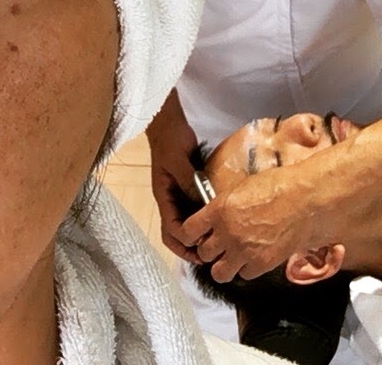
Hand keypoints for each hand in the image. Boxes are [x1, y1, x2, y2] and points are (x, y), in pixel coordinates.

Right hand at [146, 89, 200, 261]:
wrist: (168, 123)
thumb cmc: (169, 140)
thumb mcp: (178, 161)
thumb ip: (189, 182)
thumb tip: (202, 205)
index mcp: (164, 196)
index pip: (170, 229)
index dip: (184, 243)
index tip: (201, 251)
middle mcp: (170, 199)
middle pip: (176, 232)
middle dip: (190, 247)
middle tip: (211, 257)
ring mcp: (179, 193)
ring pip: (185, 221)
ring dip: (197, 234)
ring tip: (216, 243)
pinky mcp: (188, 185)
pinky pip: (194, 207)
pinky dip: (203, 217)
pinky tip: (218, 220)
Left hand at [180, 165, 314, 282]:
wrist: (303, 200)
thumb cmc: (276, 187)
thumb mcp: (241, 188)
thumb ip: (222, 205)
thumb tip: (213, 215)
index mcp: (219, 210)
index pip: (188, 231)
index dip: (191, 234)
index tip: (195, 235)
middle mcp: (227, 233)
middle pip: (203, 253)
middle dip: (210, 249)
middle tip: (219, 244)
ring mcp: (243, 251)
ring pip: (219, 273)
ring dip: (224, 265)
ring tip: (233, 256)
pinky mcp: (261, 264)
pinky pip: (244, 275)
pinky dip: (247, 268)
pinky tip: (254, 256)